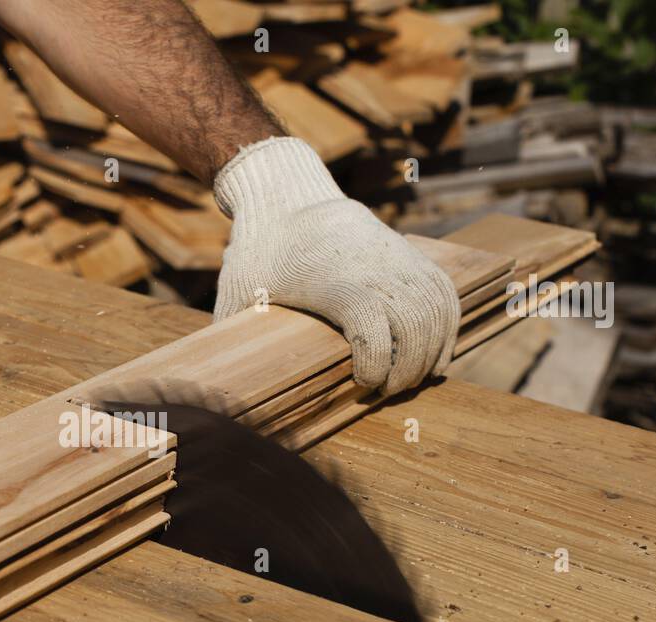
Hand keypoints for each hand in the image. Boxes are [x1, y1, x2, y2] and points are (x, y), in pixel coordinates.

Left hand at [213, 137, 460, 396]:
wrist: (285, 192)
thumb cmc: (257, 249)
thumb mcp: (238, 293)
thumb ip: (231, 338)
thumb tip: (207, 385)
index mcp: (335, 282)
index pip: (375, 332)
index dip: (377, 367)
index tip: (363, 384)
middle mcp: (374, 267)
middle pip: (414, 328)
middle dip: (407, 371)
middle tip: (386, 393)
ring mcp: (396, 258)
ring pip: (436, 311)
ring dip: (432, 352)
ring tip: (411, 380)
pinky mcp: (408, 253)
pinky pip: (443, 292)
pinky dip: (448, 325)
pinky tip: (437, 355)